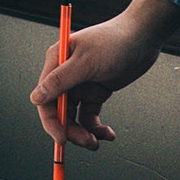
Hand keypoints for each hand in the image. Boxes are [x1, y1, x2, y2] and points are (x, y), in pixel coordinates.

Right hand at [29, 0, 179, 149]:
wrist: (143, 36)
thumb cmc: (114, 42)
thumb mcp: (86, 62)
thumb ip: (60, 81)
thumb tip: (36, 98)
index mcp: (56, 63)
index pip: (45, 98)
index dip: (51, 120)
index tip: (62, 138)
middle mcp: (65, 75)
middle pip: (59, 111)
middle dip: (71, 130)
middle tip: (87, 142)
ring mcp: (81, 84)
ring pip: (75, 116)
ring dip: (84, 131)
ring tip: (98, 141)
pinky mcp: (97, 91)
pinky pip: (90, 115)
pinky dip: (97, 126)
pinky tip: (107, 133)